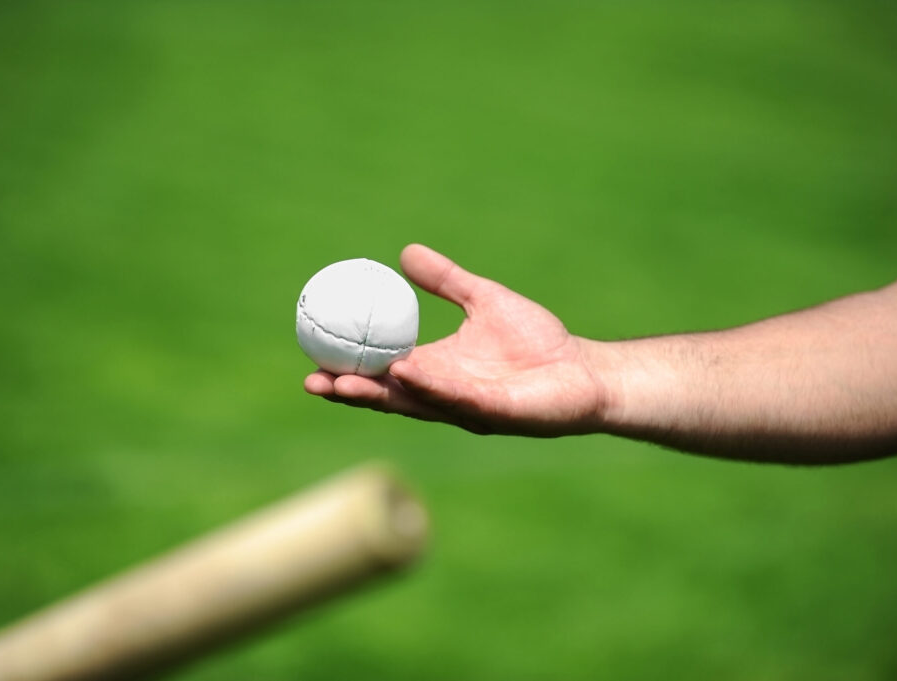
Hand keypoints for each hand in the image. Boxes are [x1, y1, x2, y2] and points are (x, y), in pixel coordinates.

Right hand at [304, 244, 606, 435]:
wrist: (584, 368)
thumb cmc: (537, 341)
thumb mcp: (482, 299)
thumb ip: (446, 281)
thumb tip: (406, 253)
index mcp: (436, 371)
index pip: (384, 374)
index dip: (348, 370)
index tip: (312, 359)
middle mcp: (444, 395)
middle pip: (388, 396)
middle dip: (350, 392)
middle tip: (313, 381)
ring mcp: (467, 408)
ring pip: (416, 402)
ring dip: (382, 393)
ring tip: (345, 381)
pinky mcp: (497, 413)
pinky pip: (459, 399)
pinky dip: (432, 387)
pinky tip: (408, 372)